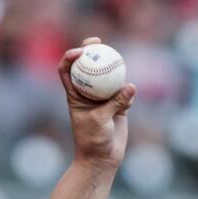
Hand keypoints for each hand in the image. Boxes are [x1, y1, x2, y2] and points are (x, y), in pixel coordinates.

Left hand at [58, 36, 135, 169]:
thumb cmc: (92, 140)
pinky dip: (128, 92)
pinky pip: (124, 92)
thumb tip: (131, 87)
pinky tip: (130, 97)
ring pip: (107, 75)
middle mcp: (87, 93)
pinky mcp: (118, 105)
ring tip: (117, 55)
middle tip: (97, 41)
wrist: (102, 157)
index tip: (79, 51)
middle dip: (90, 50)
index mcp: (74, 95)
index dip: (69, 58)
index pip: (66, 71)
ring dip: (111, 64)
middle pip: (86, 66)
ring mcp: (103, 98)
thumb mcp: (99, 121)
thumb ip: (115, 103)